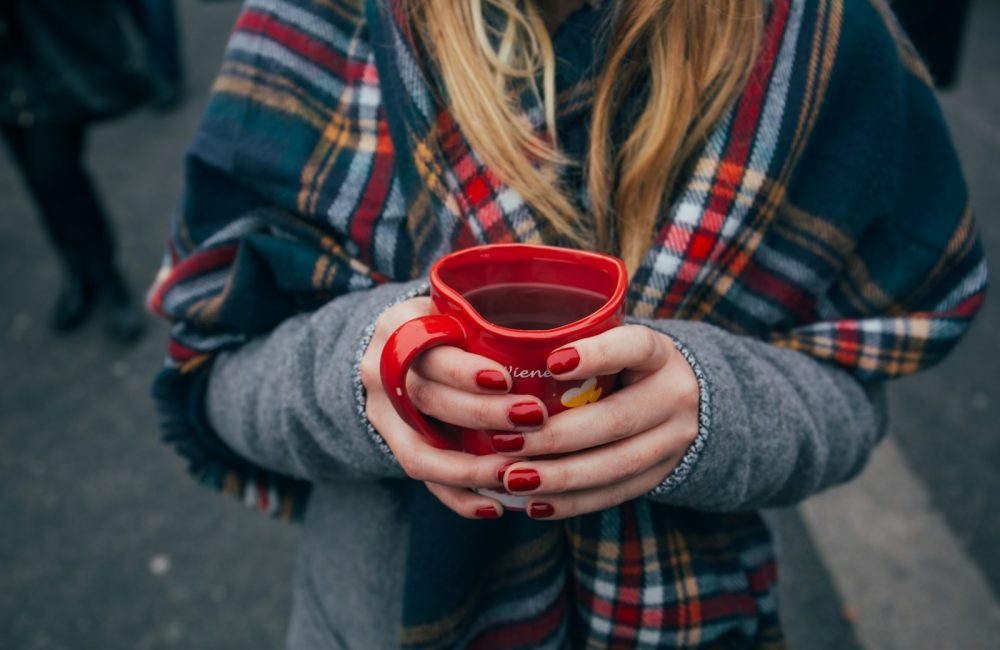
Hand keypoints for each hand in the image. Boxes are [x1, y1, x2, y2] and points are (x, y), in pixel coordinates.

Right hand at [359, 297, 548, 518]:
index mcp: (399, 327)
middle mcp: (380, 371)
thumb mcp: (456, 308)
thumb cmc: (447, 324)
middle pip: (427, 400)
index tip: (506, 379)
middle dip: (481, 415)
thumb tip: (567, 340)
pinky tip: (495, 506)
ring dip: (471, 469)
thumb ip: (489, 320)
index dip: (464, 371)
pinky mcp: (392, 445)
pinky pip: (423, 479)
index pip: (428, 350)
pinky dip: (459, 497)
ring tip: (517, 474)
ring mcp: (381, 414)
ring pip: (419, 452)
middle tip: (533, 418)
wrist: (396, 349)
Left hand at [493, 325, 699, 518]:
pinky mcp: (660, 475)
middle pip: (616, 420)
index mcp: (660, 354)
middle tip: (505, 443)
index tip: (551, 362)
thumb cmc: (625, 366)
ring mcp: (673, 441)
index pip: (635, 347)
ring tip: (513, 479)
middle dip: (556, 436)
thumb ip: (576, 345)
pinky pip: (615, 493)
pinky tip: (534, 504)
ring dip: (560, 476)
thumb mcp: (615, 343)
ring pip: (616, 465)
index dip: (597, 355)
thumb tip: (503, 353)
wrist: (684, 402)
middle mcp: (674, 396)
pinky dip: (572, 502)